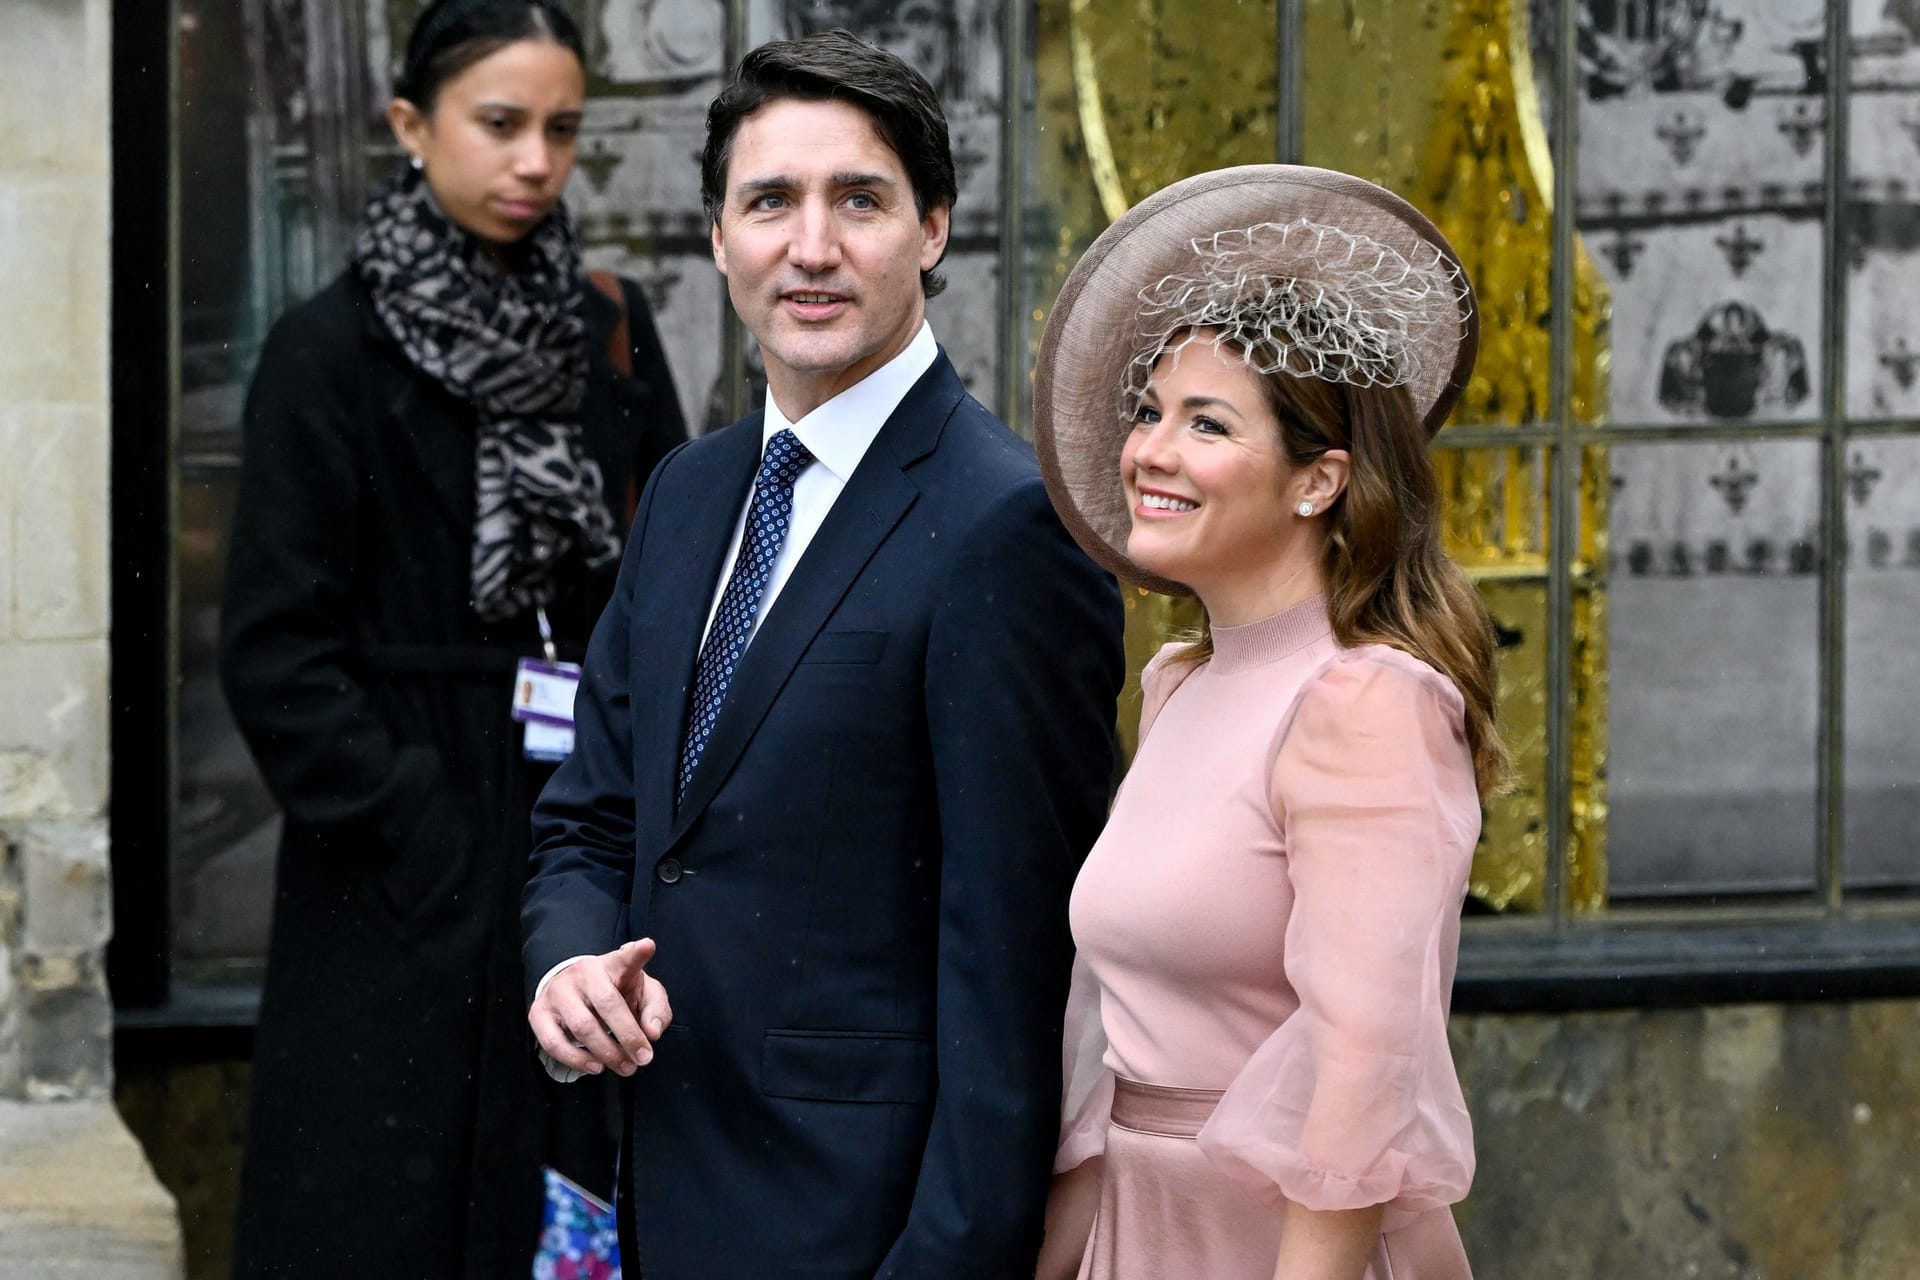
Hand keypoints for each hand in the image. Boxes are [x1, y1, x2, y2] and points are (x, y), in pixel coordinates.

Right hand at [529, 938, 673, 1076]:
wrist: (578, 992)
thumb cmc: (618, 993)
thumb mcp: (644, 995)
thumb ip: (656, 1011)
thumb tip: (652, 1033)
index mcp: (614, 964)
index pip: (626, 957)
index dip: (637, 953)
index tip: (647, 946)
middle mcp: (584, 973)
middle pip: (607, 1003)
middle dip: (628, 1036)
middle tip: (644, 1059)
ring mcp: (558, 991)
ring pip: (582, 1026)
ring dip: (607, 1053)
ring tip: (625, 1067)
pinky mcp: (539, 1012)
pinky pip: (553, 1042)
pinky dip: (577, 1060)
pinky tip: (596, 1067)